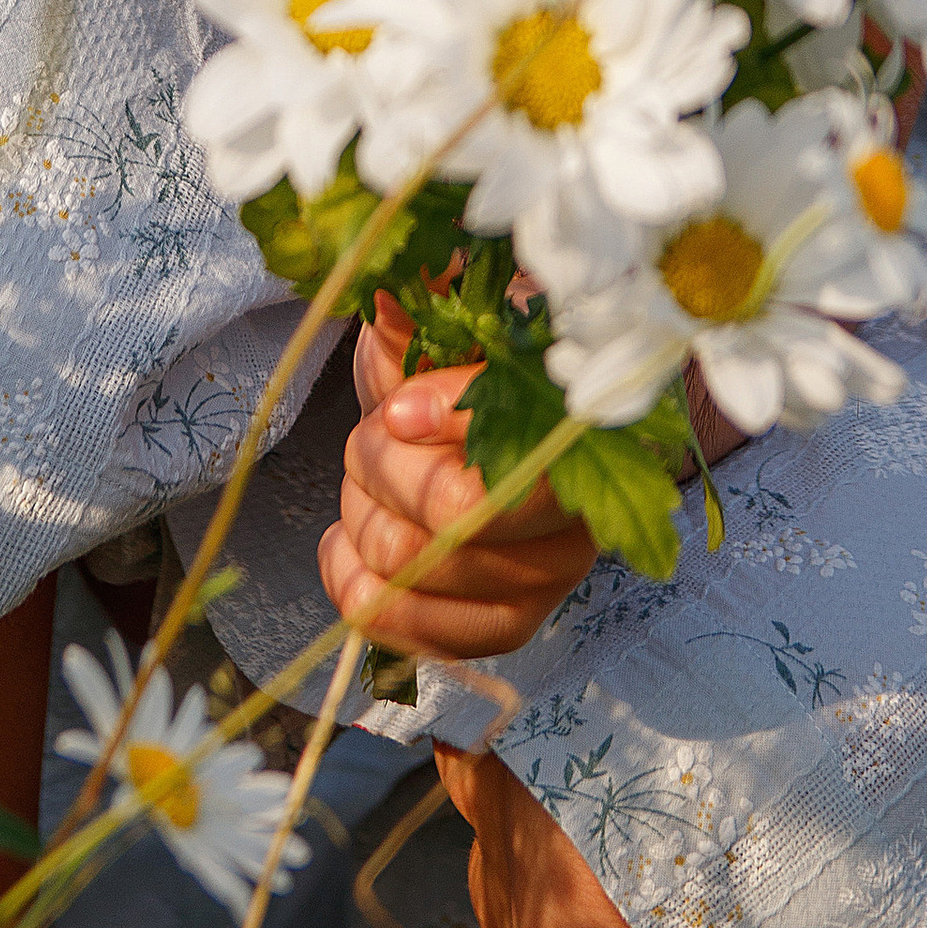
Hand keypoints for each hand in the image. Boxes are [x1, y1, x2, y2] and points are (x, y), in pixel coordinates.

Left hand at [317, 291, 596, 661]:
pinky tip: (348, 550)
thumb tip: (388, 295)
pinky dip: (357, 589)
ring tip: (363, 489)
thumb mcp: (439, 319)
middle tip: (371, 438)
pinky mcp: (506, 626)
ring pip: (415, 566)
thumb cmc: (448, 370)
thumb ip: (423, 301)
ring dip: (360, 520)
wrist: (453, 437)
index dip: (443, 417)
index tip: (396, 407)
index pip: (516, 432)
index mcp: (576, 424)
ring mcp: (547, 578)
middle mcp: (578, 511)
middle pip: (452, 509)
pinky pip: (415, 632)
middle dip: (381, 464)